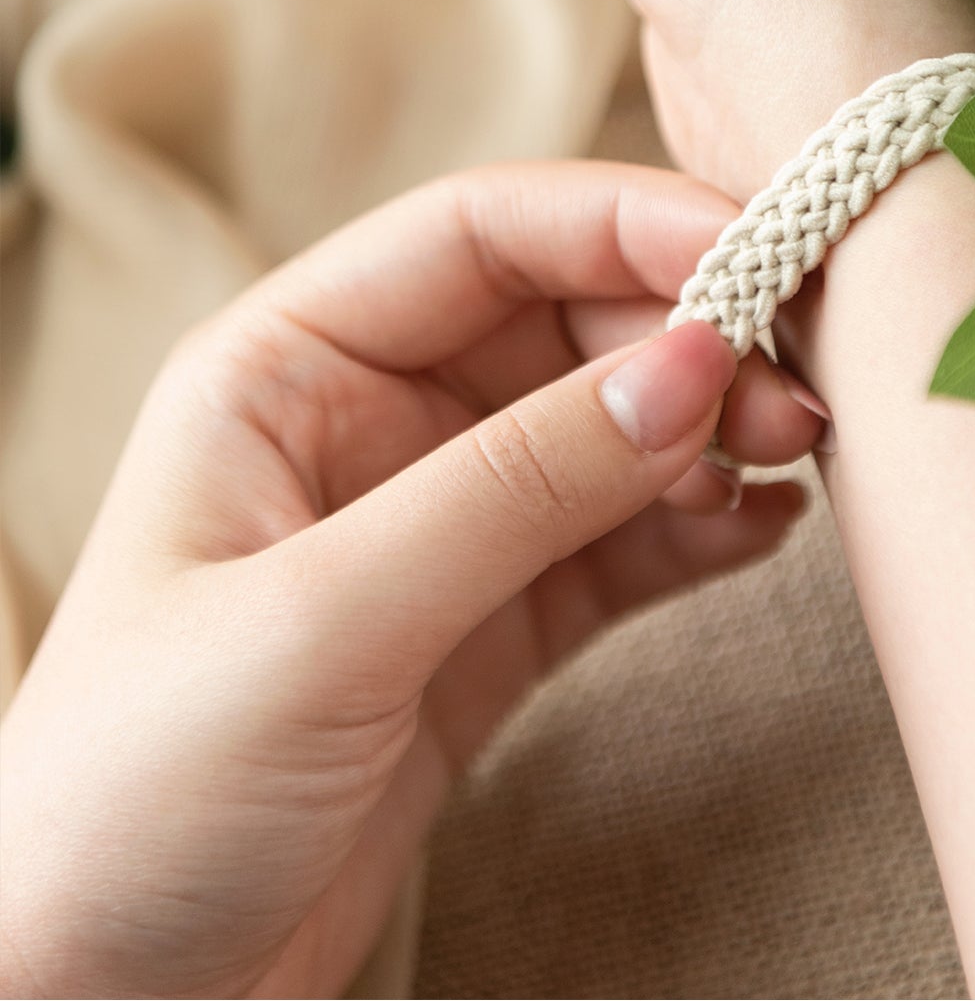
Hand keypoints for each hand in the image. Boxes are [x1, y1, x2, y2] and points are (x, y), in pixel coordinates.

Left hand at [0, 162, 816, 1000]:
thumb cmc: (136, 793)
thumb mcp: (322, 620)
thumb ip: (512, 486)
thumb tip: (689, 364)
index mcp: (285, 366)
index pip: (476, 236)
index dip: (618, 222)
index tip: (747, 250)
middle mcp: (365, 421)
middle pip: (560, 321)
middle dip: (684, 334)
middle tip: (794, 382)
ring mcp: (435, 525)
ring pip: (604, 429)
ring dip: (709, 427)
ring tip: (797, 452)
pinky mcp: (487, 627)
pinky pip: (617, 542)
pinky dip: (697, 524)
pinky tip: (761, 524)